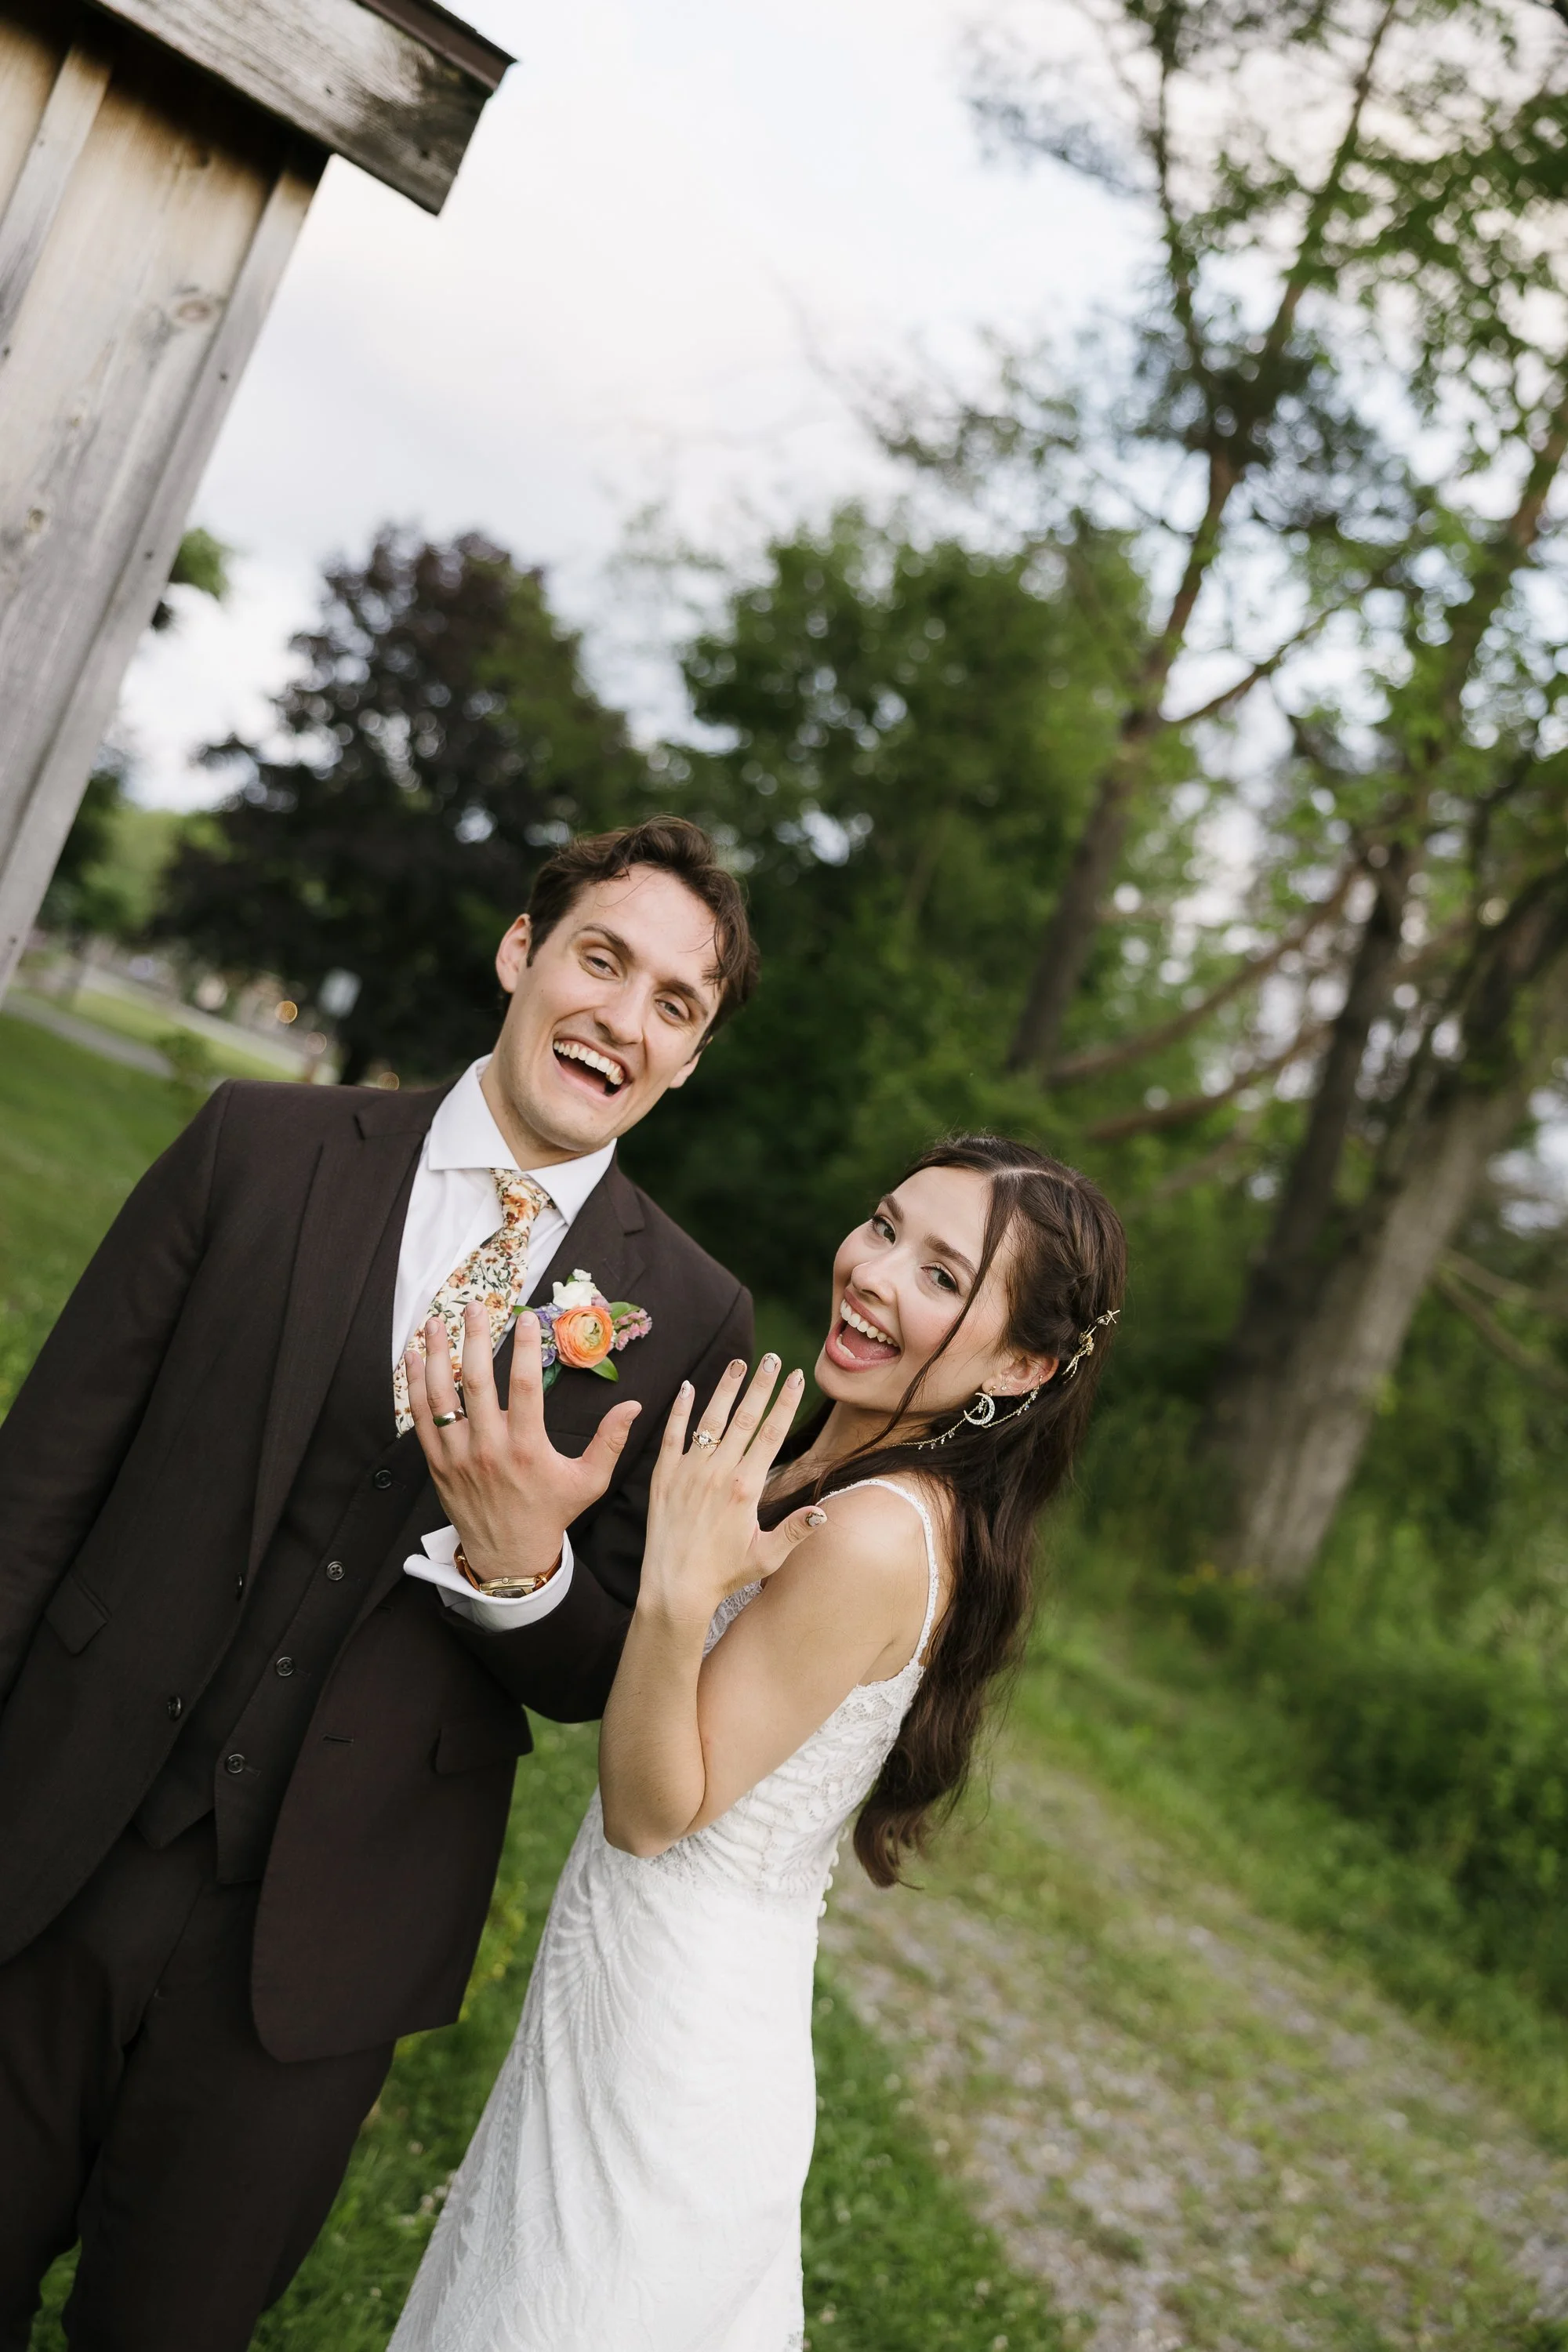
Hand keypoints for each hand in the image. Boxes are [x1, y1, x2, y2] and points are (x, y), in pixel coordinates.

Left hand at [403, 1304, 642, 1586]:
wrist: (509, 1556)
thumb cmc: (551, 1513)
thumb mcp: (589, 1481)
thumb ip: (611, 1441)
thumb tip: (635, 1405)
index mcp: (528, 1450)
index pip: (525, 1388)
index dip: (525, 1349)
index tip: (527, 1317)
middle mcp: (490, 1449)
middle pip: (477, 1383)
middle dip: (475, 1339)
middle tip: (476, 1306)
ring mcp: (459, 1456)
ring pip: (442, 1397)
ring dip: (437, 1355)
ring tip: (436, 1321)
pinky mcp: (438, 1464)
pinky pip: (421, 1419)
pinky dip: (414, 1387)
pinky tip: (414, 1357)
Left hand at [639, 1354, 825, 1622]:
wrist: (675, 1588)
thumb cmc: (724, 1575)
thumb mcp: (768, 1556)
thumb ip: (796, 1529)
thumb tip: (825, 1511)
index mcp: (747, 1488)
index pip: (772, 1433)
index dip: (786, 1402)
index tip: (796, 1376)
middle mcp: (718, 1473)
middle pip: (746, 1418)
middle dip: (762, 1385)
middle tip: (774, 1358)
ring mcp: (689, 1472)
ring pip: (711, 1419)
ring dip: (726, 1388)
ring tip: (739, 1363)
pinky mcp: (664, 1477)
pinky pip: (673, 1435)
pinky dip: (680, 1410)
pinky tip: (688, 1387)